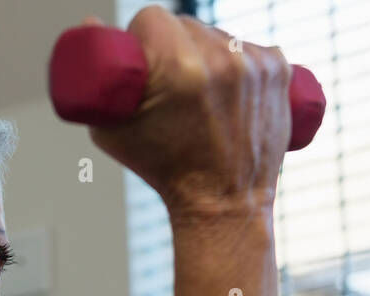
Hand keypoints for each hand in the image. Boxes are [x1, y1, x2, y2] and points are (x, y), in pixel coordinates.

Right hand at [82, 4, 291, 216]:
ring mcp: (254, 65)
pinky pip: (251, 48)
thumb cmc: (165, 171)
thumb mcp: (114, 130)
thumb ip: (95, 78)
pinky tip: (232, 93)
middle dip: (174, 46)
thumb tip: (89, 22)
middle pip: (186, 23)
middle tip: (173, 86)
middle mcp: (222, 60)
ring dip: (207, 54)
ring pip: (219, 35)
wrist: (223, 203)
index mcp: (179, 68)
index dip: (142, 38)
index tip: (146, 63)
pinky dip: (239, 64)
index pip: (152, 17)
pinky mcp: (279, 70)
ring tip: (204, 95)